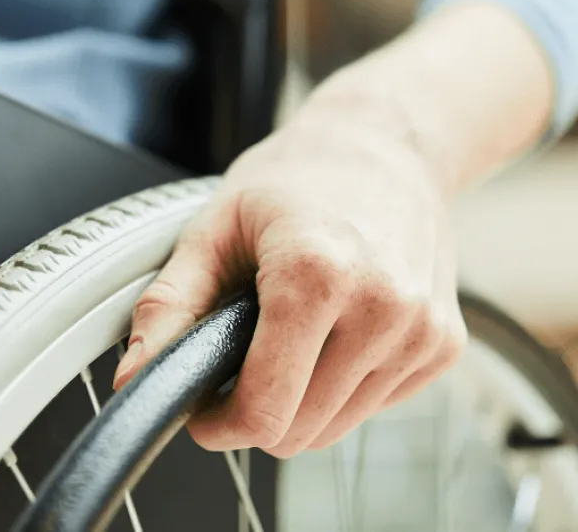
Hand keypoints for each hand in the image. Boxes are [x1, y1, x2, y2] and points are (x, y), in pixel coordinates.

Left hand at [112, 86, 466, 457]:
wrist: (388, 144)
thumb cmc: (298, 179)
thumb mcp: (214, 226)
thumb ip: (169, 306)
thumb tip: (133, 377)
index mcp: (316, 273)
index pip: (266, 410)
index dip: (221, 425)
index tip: (205, 411)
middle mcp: (381, 306)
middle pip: (300, 432)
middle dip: (257, 414)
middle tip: (240, 363)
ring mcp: (420, 330)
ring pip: (336, 429)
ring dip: (301, 403)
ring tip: (291, 337)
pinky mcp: (444, 344)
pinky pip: (374, 407)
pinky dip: (344, 388)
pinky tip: (336, 332)